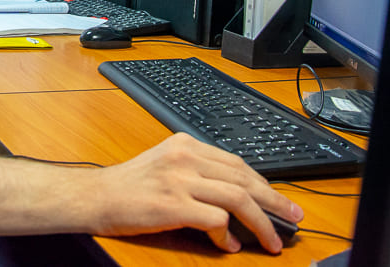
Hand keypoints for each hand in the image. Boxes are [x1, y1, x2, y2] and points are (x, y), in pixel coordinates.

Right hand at [94, 133, 303, 253]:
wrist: (95, 196)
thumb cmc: (130, 186)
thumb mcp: (166, 166)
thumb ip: (199, 173)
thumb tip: (239, 196)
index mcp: (185, 144)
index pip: (237, 163)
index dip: (264, 184)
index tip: (281, 200)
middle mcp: (185, 157)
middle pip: (244, 179)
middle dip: (274, 201)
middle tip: (294, 217)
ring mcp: (179, 180)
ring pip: (237, 198)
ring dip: (261, 222)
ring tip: (272, 240)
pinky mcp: (172, 204)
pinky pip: (215, 220)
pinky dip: (228, 236)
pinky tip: (229, 246)